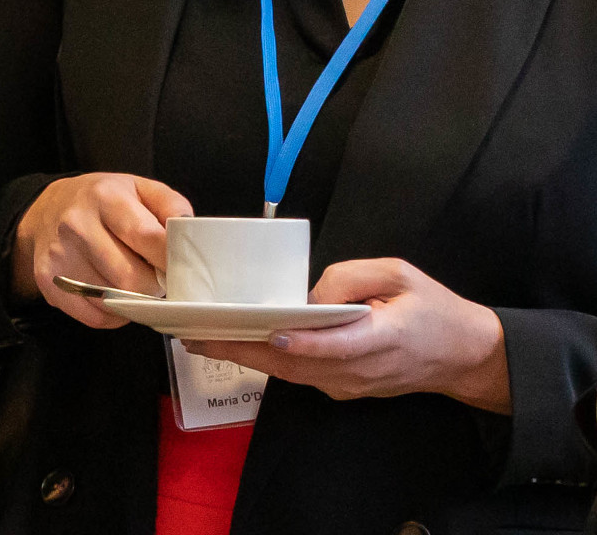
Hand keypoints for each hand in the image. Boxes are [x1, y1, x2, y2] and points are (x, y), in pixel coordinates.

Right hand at [12, 174, 192, 328]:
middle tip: (154, 276)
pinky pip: (94, 317)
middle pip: (130, 278)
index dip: (170, 259)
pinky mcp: (49, 281)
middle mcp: (78, 225)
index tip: (179, 266)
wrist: (47, 209)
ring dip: (132, 299)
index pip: (148, 237)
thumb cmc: (101, 201)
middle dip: (152, 284)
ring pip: (113, 301)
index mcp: (106, 197)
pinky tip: (111, 293)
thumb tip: (189, 232)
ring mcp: (60, 255)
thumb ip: (170, 205)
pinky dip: (111, 314)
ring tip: (131, 280)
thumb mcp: (138, 188)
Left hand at [185, 258, 510, 413]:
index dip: (301, 343)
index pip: (335, 346)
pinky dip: (265, 361)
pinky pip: (299, 376)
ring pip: (290, 375)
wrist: (464, 355)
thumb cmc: (432, 307)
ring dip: (245, 358)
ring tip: (201, 339)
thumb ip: (351, 278)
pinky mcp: (343, 386)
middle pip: (295, 366)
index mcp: (381, 338)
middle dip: (243, 351)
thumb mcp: (399, 274)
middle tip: (197, 336)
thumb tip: (309, 293)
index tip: (270, 333)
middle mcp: (360, 369)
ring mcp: (350, 384)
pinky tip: (235, 343)